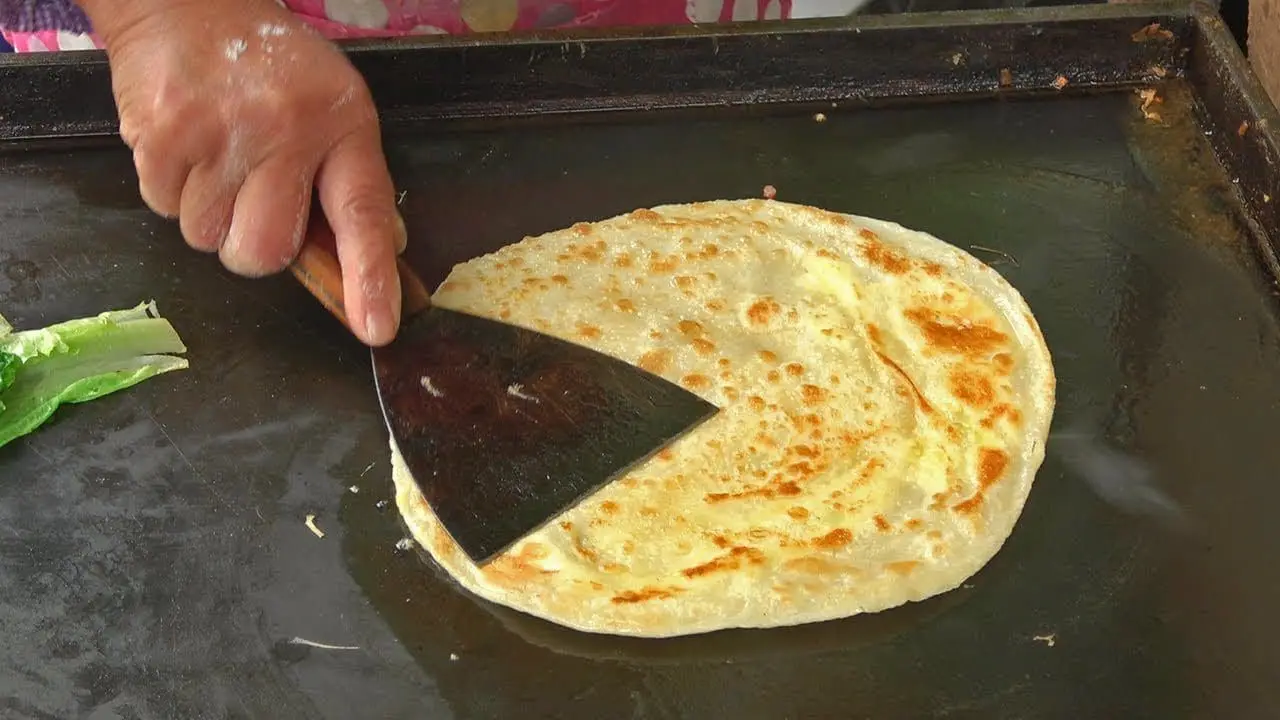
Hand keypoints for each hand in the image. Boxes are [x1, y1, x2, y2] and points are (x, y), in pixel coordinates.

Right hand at [78, 0, 404, 345]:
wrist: (190, 3)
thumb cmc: (273, 67)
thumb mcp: (337, 107)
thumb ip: (355, 180)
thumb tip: (382, 252)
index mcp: (342, 126)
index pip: (364, 215)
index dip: (370, 278)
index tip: (377, 327)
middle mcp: (285, 132)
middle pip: (264, 251)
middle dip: (255, 248)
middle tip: (254, 205)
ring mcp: (219, 135)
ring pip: (208, 239)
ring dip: (211, 216)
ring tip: (220, 160)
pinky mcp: (159, 137)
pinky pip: (165, 209)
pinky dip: (174, 191)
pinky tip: (189, 148)